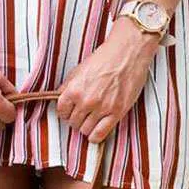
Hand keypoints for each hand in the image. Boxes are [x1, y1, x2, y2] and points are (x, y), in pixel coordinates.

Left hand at [56, 23, 160, 142]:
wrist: (128, 52)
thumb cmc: (106, 58)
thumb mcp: (80, 69)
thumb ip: (68, 86)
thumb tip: (60, 98)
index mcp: (74, 89)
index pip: (61, 112)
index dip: (65, 112)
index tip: (70, 111)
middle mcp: (86, 100)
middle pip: (73, 123)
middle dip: (76, 119)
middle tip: (83, 114)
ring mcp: (101, 108)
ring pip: (85, 130)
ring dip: (86, 127)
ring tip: (92, 119)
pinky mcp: (116, 112)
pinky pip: (99, 135)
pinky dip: (95, 136)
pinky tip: (96, 132)